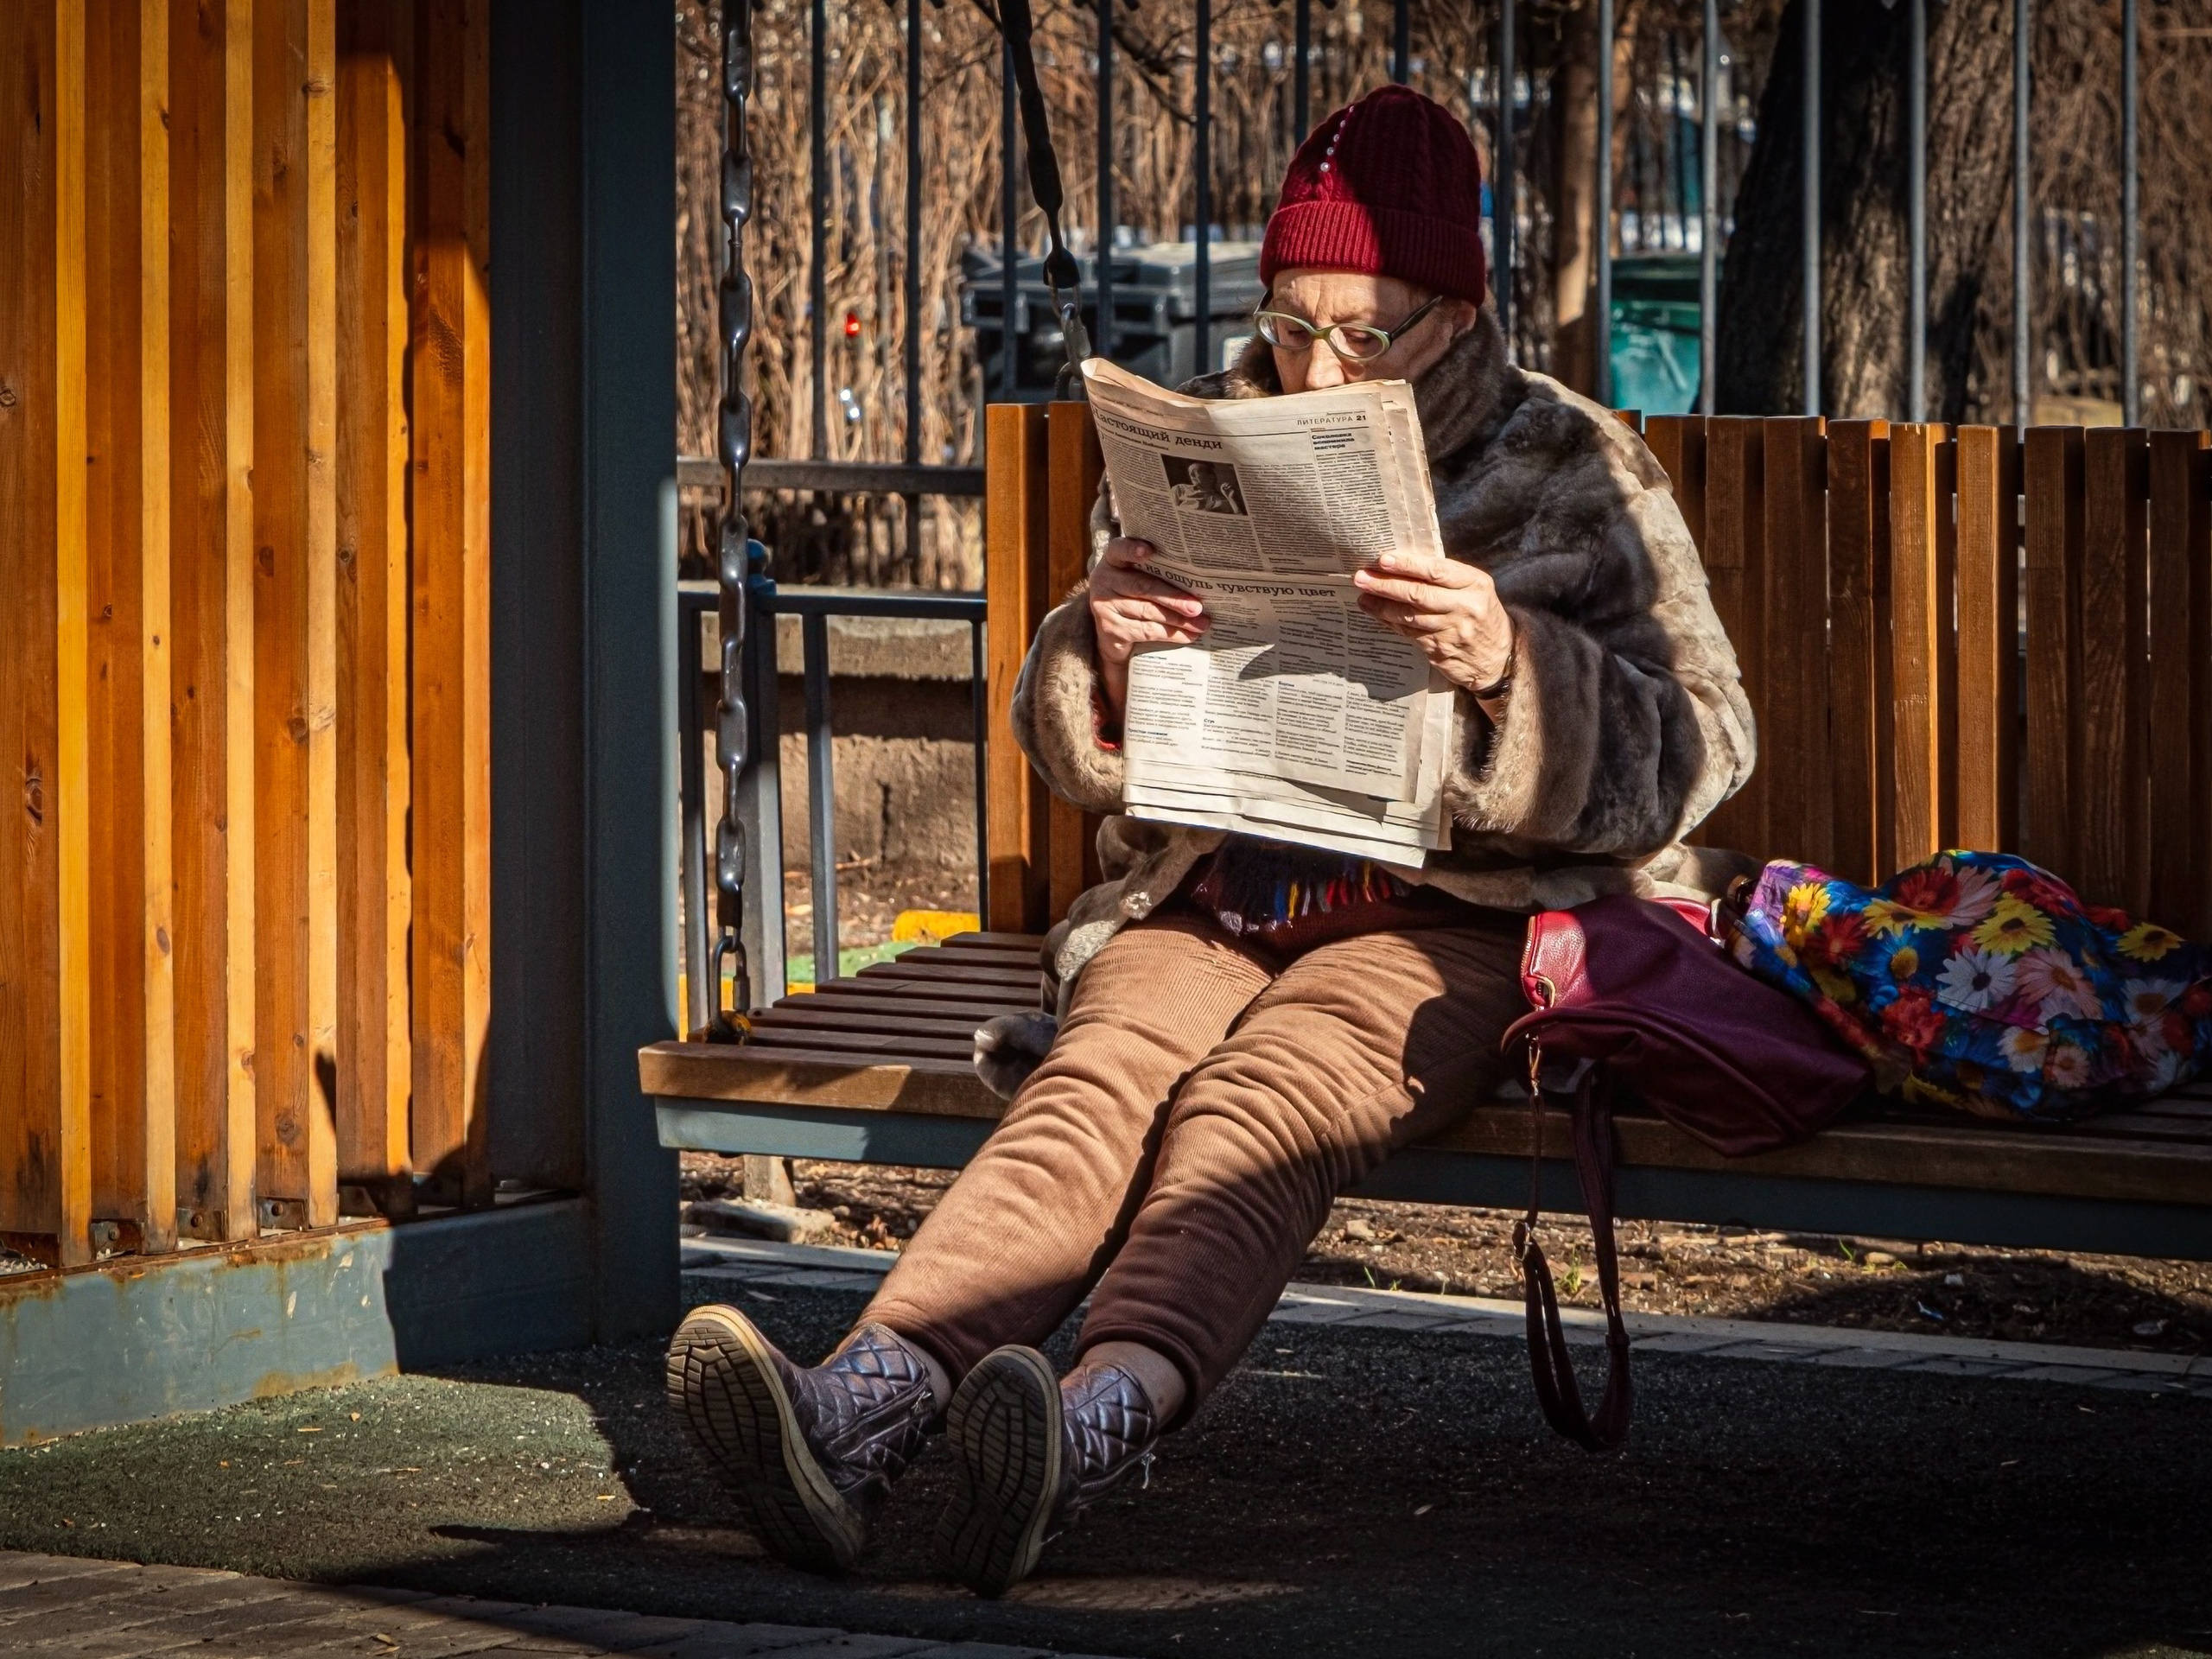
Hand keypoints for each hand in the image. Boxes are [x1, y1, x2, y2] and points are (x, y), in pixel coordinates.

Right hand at [1089, 538, 1208, 711]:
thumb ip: (1157, 571)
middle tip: (1197, 607)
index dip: (1133, 549)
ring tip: (1201, 624)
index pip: (1119, 549)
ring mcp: (1104, 607)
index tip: (1150, 551)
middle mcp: (1103, 580)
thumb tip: (1199, 582)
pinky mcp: (1111, 630)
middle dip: (1173, 598)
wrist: (1110, 629)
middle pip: (1141, 587)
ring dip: (1178, 619)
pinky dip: (1171, 634)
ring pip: (1147, 612)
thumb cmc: (1133, 594)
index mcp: (1113, 560)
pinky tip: (1188, 635)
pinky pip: (1146, 631)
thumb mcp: (1137, 576)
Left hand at [1352, 550, 1515, 696]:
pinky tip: (1377, 615)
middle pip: (1419, 593)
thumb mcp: (1475, 589)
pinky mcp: (1441, 650)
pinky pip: (1410, 633)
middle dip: (1386, 585)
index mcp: (1475, 584)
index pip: (1437, 571)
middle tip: (1362, 578)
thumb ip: (1447, 578)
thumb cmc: (1481, 615)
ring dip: (1382, 606)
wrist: (1498, 658)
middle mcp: (1465, 606)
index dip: (1408, 565)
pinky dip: (1391, 623)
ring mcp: (1453, 631)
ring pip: (1410, 616)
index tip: (1383, 560)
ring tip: (1363, 597)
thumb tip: (1403, 564)